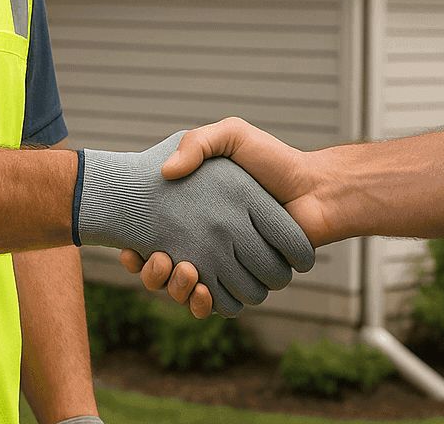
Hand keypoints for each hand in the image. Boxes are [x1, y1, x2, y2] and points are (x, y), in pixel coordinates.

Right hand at [77, 131, 313, 316]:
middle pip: (161, 274)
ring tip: (186, 271)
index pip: (149, 239)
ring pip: (184, 294)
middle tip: (161, 260)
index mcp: (191, 215)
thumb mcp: (231, 136)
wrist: (315, 189)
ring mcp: (223, 266)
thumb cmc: (273, 160)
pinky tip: (204, 292)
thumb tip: (167, 173)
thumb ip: (198, 143)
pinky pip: (217, 305)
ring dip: (177, 291)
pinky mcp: (245, 283)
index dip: (133, 251)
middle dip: (152, 275)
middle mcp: (203, 243)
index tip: (129, 248)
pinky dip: (205, 305)